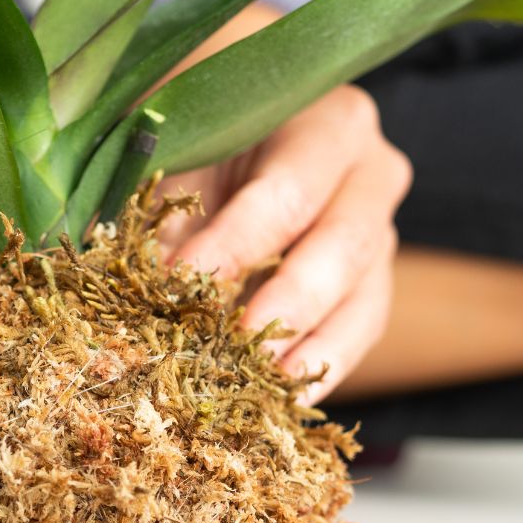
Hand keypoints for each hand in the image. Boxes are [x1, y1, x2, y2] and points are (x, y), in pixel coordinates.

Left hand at [162, 84, 410, 401]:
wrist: (233, 138)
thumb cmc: (201, 135)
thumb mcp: (179, 150)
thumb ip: (166, 204)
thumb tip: (142, 278)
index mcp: (325, 121)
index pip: (287, 191)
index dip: (235, 243)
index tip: (182, 284)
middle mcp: (370, 171)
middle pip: (342, 246)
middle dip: (286, 305)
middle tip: (237, 349)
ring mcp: (380, 229)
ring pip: (363, 298)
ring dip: (311, 349)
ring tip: (264, 388)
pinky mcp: (372, 281)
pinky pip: (360, 330)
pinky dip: (322, 368)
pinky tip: (284, 401)